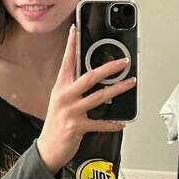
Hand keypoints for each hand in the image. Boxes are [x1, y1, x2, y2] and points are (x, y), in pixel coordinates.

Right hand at [37, 26, 135, 173]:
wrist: (48, 148)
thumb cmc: (57, 123)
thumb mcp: (61, 101)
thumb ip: (74, 87)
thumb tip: (95, 76)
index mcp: (61, 86)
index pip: (67, 61)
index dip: (72, 44)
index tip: (75, 29)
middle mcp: (65, 96)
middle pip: (90, 76)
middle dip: (109, 67)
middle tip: (123, 61)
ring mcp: (71, 111)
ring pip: (100, 96)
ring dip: (118, 89)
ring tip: (131, 83)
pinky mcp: (77, 126)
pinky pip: (100, 123)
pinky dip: (113, 123)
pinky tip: (122, 122)